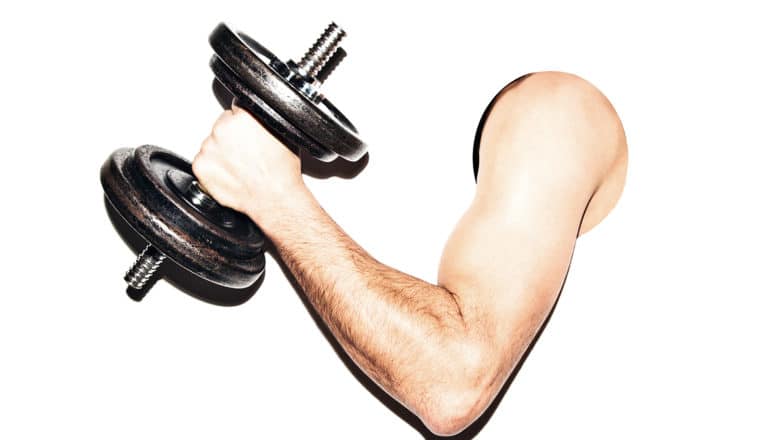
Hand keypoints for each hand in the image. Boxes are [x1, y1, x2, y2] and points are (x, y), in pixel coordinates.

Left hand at [192, 105, 303, 225]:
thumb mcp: (282, 134)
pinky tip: (230, 175)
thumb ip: (262, 120)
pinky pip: (203, 162)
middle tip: (246, 155)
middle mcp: (223, 128)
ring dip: (221, 153)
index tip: (249, 136)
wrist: (275, 198)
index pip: (236, 111)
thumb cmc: (282, 171)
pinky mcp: (200, 165)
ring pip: (212, 144)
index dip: (244, 125)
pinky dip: (213, 169)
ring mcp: (208, 147)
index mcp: (243, 116)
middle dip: (231, 138)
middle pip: (222, 126)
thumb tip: (255, 117)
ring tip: (240, 167)